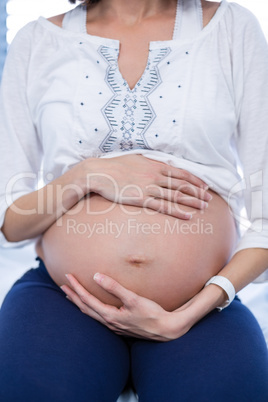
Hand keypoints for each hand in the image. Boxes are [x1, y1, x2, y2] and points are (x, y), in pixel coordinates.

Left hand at [61, 273, 190, 341]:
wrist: (165, 329)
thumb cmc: (151, 313)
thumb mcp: (133, 298)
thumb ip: (114, 287)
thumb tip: (96, 276)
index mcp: (110, 315)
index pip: (87, 300)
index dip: (76, 287)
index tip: (68, 277)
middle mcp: (109, 322)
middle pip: (85, 308)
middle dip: (74, 296)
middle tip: (63, 286)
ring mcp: (114, 326)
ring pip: (91, 314)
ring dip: (80, 303)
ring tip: (72, 296)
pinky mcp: (120, 326)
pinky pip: (98, 317)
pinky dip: (90, 309)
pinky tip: (92, 307)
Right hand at [82, 154, 211, 218]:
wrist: (99, 173)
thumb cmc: (116, 166)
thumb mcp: (136, 159)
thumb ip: (152, 162)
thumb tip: (165, 163)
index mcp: (155, 165)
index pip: (181, 173)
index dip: (195, 180)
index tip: (205, 186)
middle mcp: (155, 176)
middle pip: (182, 185)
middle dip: (198, 192)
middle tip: (209, 200)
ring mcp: (149, 188)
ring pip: (176, 196)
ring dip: (192, 202)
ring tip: (203, 208)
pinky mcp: (142, 199)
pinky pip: (164, 207)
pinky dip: (178, 212)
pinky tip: (188, 216)